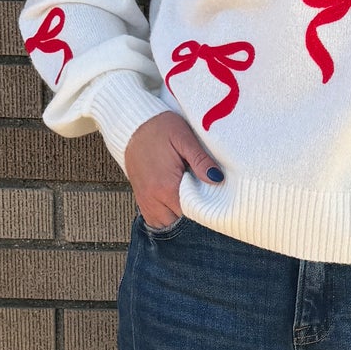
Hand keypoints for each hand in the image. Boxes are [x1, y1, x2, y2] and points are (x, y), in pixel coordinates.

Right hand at [123, 112, 219, 228]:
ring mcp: (145, 201)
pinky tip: (176, 203)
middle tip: (201, 196)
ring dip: (179, 217)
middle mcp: (153, 199)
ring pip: (167, 224)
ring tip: (189, 199)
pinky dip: (167, 217)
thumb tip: (217, 178)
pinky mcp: (141, 200)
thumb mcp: (183, 138)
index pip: (191, 213)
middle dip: (192, 214)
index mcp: (166, 186)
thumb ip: (201, 160)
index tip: (211, 197)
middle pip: (179, 221)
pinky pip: (155, 221)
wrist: (133, 125)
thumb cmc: (160, 128)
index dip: (204, 208)